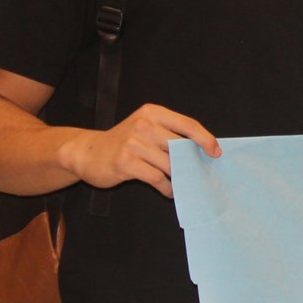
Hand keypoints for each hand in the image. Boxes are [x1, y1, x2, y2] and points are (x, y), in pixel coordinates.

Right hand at [60, 103, 219, 197]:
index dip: (205, 139)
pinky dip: (166, 188)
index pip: (188, 124)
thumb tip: (202, 150)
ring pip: (170, 165)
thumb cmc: (124, 143)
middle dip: (189, 163)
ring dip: (177, 178)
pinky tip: (167, 190)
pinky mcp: (126, 162)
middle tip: (195, 174)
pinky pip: (157, 178)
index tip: (215, 152)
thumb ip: (170, 134)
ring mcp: (133, 143)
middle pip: (180, 147)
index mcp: (152, 113)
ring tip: (178, 183)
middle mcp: (144, 124)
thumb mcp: (146, 129)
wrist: (87, 152)